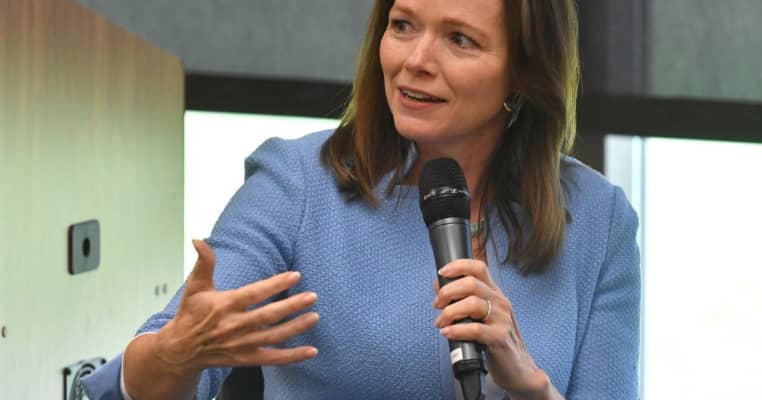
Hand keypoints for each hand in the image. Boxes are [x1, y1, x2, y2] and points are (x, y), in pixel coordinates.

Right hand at [155, 239, 319, 373]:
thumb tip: (199, 240)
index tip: (295, 275)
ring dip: (296, 328)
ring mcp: (242, 344)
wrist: (180, 350)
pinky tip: (311, 351)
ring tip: (314, 317)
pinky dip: (292, 356)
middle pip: (268, 316)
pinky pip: (273, 359)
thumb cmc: (190, 315)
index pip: (254, 294)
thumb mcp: (195, 286)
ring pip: (274, 337)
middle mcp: (234, 326)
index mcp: (225, 305)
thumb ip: (204, 262)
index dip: (275, 284)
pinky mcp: (246, 359)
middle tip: (312, 296)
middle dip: (292, 306)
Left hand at [432, 259, 557, 398]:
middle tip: (437, 304)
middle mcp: (500, 302)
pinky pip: (475, 329)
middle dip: (448, 292)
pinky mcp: (500, 338)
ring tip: (441, 322)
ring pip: (472, 303)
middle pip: (471, 283)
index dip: (458, 266)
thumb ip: (461, 299)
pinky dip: (457, 330)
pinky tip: (447, 333)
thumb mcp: (479, 315)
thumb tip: (438, 284)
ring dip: (449, 312)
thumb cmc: (494, 340)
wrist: (516, 368)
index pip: (478, 267)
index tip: (442, 272)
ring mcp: (502, 319)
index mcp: (494, 293)